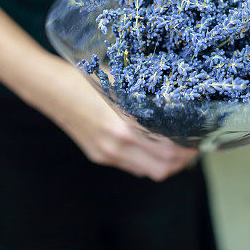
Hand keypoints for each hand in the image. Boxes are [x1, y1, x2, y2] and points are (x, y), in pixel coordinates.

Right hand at [27, 54, 197, 180]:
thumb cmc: (86, 78)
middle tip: (193, 146)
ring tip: (177, 148)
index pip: (170, 149)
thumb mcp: (122, 82)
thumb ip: (147, 98)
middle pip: (163, 168)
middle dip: (183, 160)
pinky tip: (152, 146)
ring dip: (166, 164)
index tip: (200, 138)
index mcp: (126, 125)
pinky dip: (148, 161)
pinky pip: (132, 167)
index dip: (190, 148)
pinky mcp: (99, 156)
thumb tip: (178, 102)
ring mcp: (107, 154)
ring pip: (148, 171)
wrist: (49, 89)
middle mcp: (118, 145)